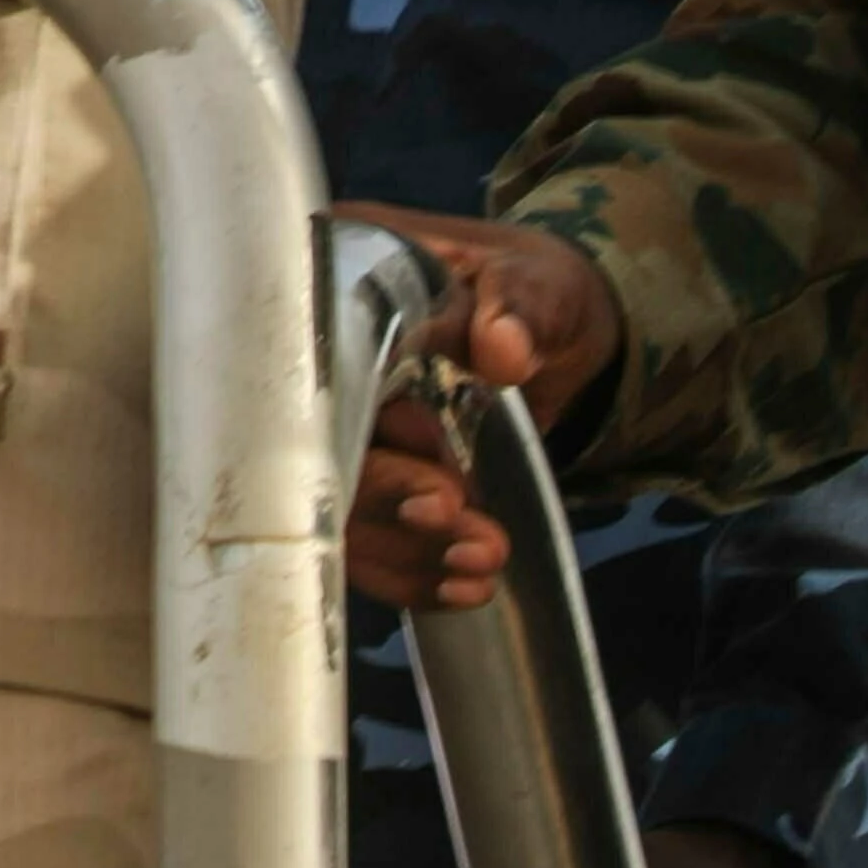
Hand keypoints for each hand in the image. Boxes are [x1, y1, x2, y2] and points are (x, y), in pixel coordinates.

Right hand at [337, 208, 622, 611]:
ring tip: (482, 566)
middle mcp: (323, 357)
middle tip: (467, 529)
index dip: (359, 431)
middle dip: (392, 502)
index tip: (435, 482)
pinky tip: (463, 585)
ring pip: (340, 506)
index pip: (314, 364)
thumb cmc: (533, 291)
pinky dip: (413, 572)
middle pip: (316, 445)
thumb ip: (520, 311)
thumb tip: (503, 348)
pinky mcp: (374, 475)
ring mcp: (345, 422)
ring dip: (409, 550)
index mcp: (341, 282)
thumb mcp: (536, 286)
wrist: (553, 337)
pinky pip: (370, 538)